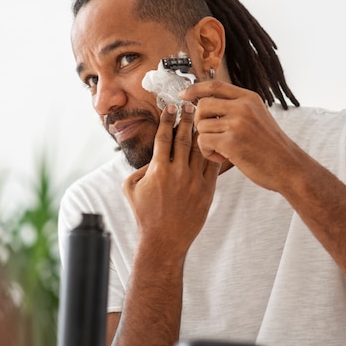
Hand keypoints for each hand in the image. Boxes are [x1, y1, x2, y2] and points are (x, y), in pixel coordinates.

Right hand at [122, 103, 220, 261]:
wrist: (164, 240)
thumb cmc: (145, 214)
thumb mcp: (131, 188)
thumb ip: (140, 168)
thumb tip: (153, 156)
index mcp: (158, 169)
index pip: (163, 137)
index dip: (167, 119)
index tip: (171, 107)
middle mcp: (177, 172)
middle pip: (184, 138)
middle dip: (187, 119)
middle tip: (190, 105)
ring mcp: (194, 181)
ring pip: (200, 149)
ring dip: (201, 132)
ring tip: (203, 119)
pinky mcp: (207, 191)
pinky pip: (213, 165)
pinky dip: (213, 151)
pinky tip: (214, 141)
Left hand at [180, 80, 303, 192]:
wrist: (289, 167)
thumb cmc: (270, 147)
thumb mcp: (257, 117)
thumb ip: (236, 109)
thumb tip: (205, 104)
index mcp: (249, 98)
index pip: (214, 85)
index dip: (195, 89)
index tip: (183, 95)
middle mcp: (243, 107)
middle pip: (202, 105)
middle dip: (200, 122)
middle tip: (210, 136)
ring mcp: (238, 123)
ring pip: (201, 125)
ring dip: (205, 141)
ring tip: (220, 151)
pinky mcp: (232, 142)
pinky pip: (203, 142)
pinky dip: (207, 153)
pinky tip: (221, 158)